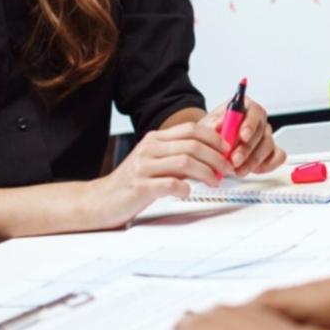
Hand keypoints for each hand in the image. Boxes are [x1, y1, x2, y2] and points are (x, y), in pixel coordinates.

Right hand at [91, 121, 234, 228]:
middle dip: (216, 157)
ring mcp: (143, 167)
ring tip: (214, 182)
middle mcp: (149, 148)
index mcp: (155, 139)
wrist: (101, 200)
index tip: (228, 149)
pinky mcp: (139, 187)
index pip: (191, 129)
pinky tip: (188, 193)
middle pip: (192, 145)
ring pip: (184, 162)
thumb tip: (211, 153)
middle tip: (228, 169)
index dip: (214, 138)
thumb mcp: (154, 161)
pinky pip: (170, 184)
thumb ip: (177, 154)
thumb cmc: (133, 183)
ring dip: (206, 173)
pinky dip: (185, 188)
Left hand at [209, 96, 285, 175]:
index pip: (254, 112)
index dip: (250, 124)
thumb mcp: (207, 126)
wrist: (211, 144)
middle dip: (247, 149)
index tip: (243, 136)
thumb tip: (221, 124)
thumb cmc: (212, 131)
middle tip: (235, 159)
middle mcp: (258, 121)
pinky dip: (267, 165)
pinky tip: (252, 169)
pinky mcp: (270, 151)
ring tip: (238, 169)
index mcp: (245, 107)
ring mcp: (265, 136)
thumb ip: (214, 125)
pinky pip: (278, 157)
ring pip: (268, 146)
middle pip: (261, 132)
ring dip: (253, 161)